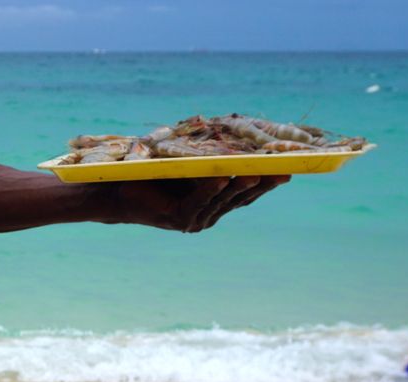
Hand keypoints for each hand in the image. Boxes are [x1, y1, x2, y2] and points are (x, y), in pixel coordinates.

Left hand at [106, 175, 288, 232]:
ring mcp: (194, 219)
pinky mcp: (179, 218)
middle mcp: (207, 215)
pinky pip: (199, 199)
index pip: (245, 194)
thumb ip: (210, 160)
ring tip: (257, 173)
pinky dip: (211, 188)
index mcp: (213, 204)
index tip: (288, 170)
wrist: (120, 191)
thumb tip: (237, 137)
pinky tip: (224, 178)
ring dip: (240, 186)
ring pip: (222, 199)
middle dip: (263, 185)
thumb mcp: (189, 165)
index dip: (266, 183)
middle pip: (240, 198)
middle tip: (285, 171)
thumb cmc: (153, 176)